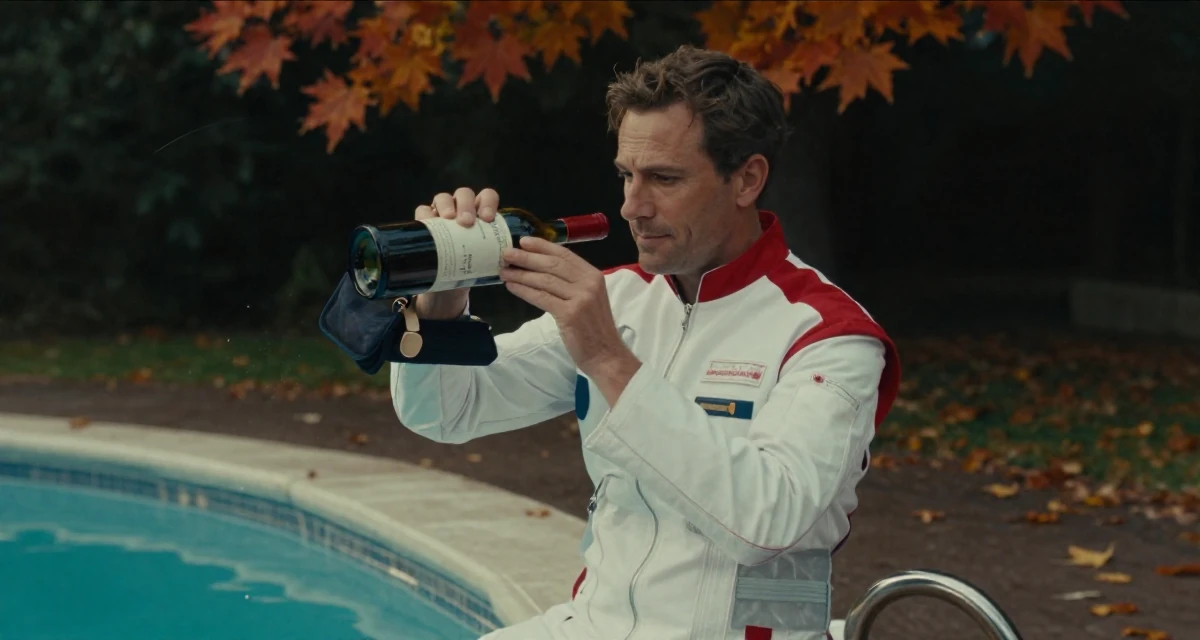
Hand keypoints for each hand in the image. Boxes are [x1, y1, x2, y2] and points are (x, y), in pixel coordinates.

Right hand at [412, 187, 498, 318]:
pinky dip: (425, 214)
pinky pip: (422, 210)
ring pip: (443, 198)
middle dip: (466, 205)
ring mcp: (441, 213)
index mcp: (480, 212)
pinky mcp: (425, 222)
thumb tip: (509, 265)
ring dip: (447, 205)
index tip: (488, 219)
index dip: (488, 203)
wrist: (450, 285)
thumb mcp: (485, 260)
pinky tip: (429, 221)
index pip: (487, 196)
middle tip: (467, 222)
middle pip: (464, 194)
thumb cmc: (472, 267)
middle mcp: (461, 208)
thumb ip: (493, 256)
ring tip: (449, 219)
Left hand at [499, 237, 641, 404]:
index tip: (524, 241)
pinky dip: (524, 291)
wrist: (606, 354)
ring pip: (544, 280)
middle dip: (527, 257)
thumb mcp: (588, 298)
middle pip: (552, 264)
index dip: (542, 246)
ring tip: (504, 271)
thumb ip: (572, 283)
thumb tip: (540, 269)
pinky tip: (512, 287)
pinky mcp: (570, 314)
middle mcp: (589, 283)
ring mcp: (581, 298)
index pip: (564, 254)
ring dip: (521, 274)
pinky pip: (542, 298)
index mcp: (594, 275)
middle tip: (506, 253)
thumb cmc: (593, 329)